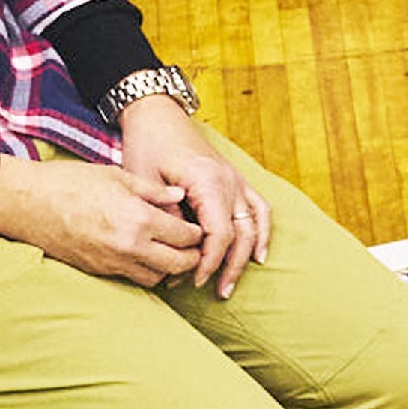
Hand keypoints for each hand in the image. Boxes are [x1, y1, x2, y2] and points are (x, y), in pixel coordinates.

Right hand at [0, 153, 204, 288]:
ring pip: (157, 278)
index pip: (186, 236)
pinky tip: (144, 256)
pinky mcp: (99, 271)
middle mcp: (130, 246)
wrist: (28, 203)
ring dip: (168, 268)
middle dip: (191, 257)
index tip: (199, 227)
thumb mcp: (116, 176)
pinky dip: (145, 271)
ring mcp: (114, 262)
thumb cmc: (70, 182)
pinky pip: (133, 278)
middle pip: (178, 264)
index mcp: (139, 219)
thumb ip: (153, 190)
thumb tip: (180, 195)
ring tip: (168, 252)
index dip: (197, 233)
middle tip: (192, 246)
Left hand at [113, 96, 268, 297]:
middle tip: (217, 293)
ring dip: (246, 257)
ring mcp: (237, 180)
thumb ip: (166, 214)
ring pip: (254, 226)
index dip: (209, 262)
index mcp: (208, 181)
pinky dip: (262, 232)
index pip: (218, 233)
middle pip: (240, 235)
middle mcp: (229, 182)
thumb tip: (179, 247)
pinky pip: (259, 209)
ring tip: (232, 282)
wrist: (157, 115)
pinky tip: (257, 254)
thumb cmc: (147, 145)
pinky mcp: (236, 180)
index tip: (192, 279)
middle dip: (229, 267)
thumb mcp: (145, 180)